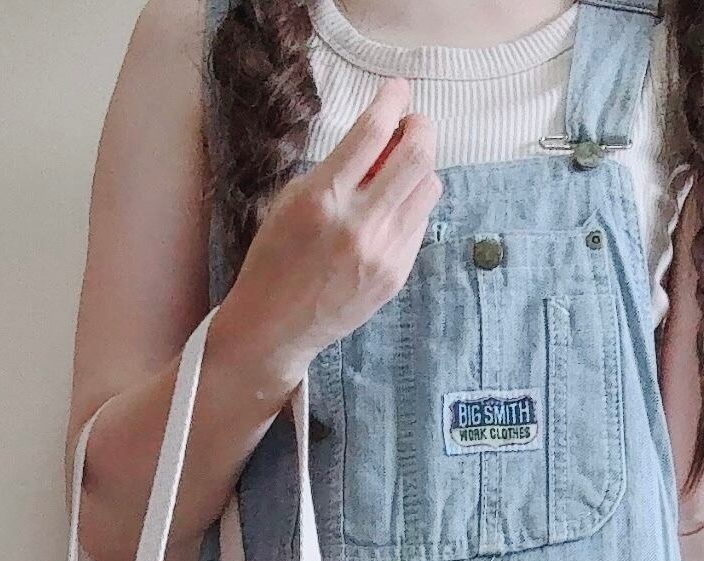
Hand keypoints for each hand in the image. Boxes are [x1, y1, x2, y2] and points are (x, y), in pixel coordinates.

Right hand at [214, 80, 440, 395]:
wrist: (275, 327)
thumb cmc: (275, 257)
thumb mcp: (291, 200)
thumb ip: (336, 169)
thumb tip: (381, 141)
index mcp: (323, 197)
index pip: (372, 132)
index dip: (392, 101)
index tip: (398, 90)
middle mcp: (358, 224)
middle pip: (416, 154)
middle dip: (420, 127)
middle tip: (412, 124)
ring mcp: (382, 252)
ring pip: (429, 187)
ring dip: (420, 168)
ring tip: (400, 171)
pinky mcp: (395, 275)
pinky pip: (420, 223)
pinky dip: (411, 205)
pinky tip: (391, 210)